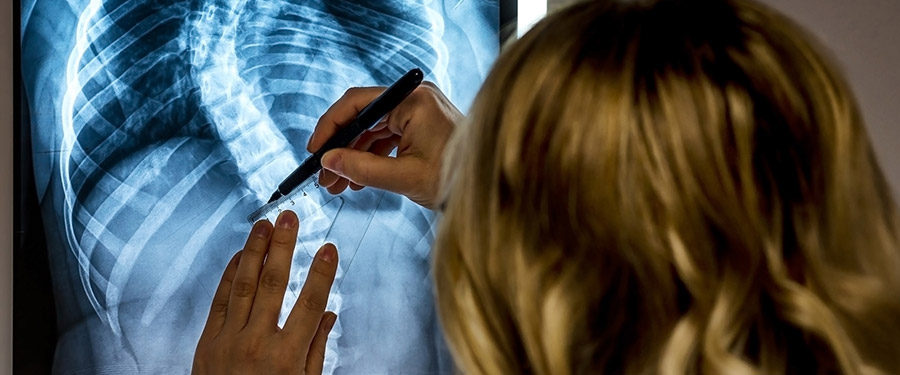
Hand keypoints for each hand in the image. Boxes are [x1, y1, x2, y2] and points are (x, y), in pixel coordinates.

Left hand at [192, 211, 338, 374]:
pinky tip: (240, 255)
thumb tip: (327, 315)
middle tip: (291, 217)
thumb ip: (315, 350)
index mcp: (287, 357)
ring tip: (264, 224)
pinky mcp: (207, 342)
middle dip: (285, 246)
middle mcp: (257, 344)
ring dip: (255, 251)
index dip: (321, 273)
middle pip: (273, 284)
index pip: (309, 304)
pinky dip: (229, 275)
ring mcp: (229, 341)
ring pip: (243, 285)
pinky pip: (219, 300)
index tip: (330, 249)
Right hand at [308, 82, 460, 207]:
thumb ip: (363, 168)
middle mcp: (416, 99)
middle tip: (323, 173)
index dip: (331, 126)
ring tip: (337, 183)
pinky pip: (387, 136)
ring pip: (373, 129)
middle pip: (363, 116)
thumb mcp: (405, 177)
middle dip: (341, 147)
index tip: (315, 150)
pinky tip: (358, 179)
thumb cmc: (458, 180)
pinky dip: (371, 156)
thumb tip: (329, 162)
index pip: (358, 103)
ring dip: (353, 156)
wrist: (493, 189)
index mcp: (414, 101)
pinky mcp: (422, 125)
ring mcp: (420, 111)